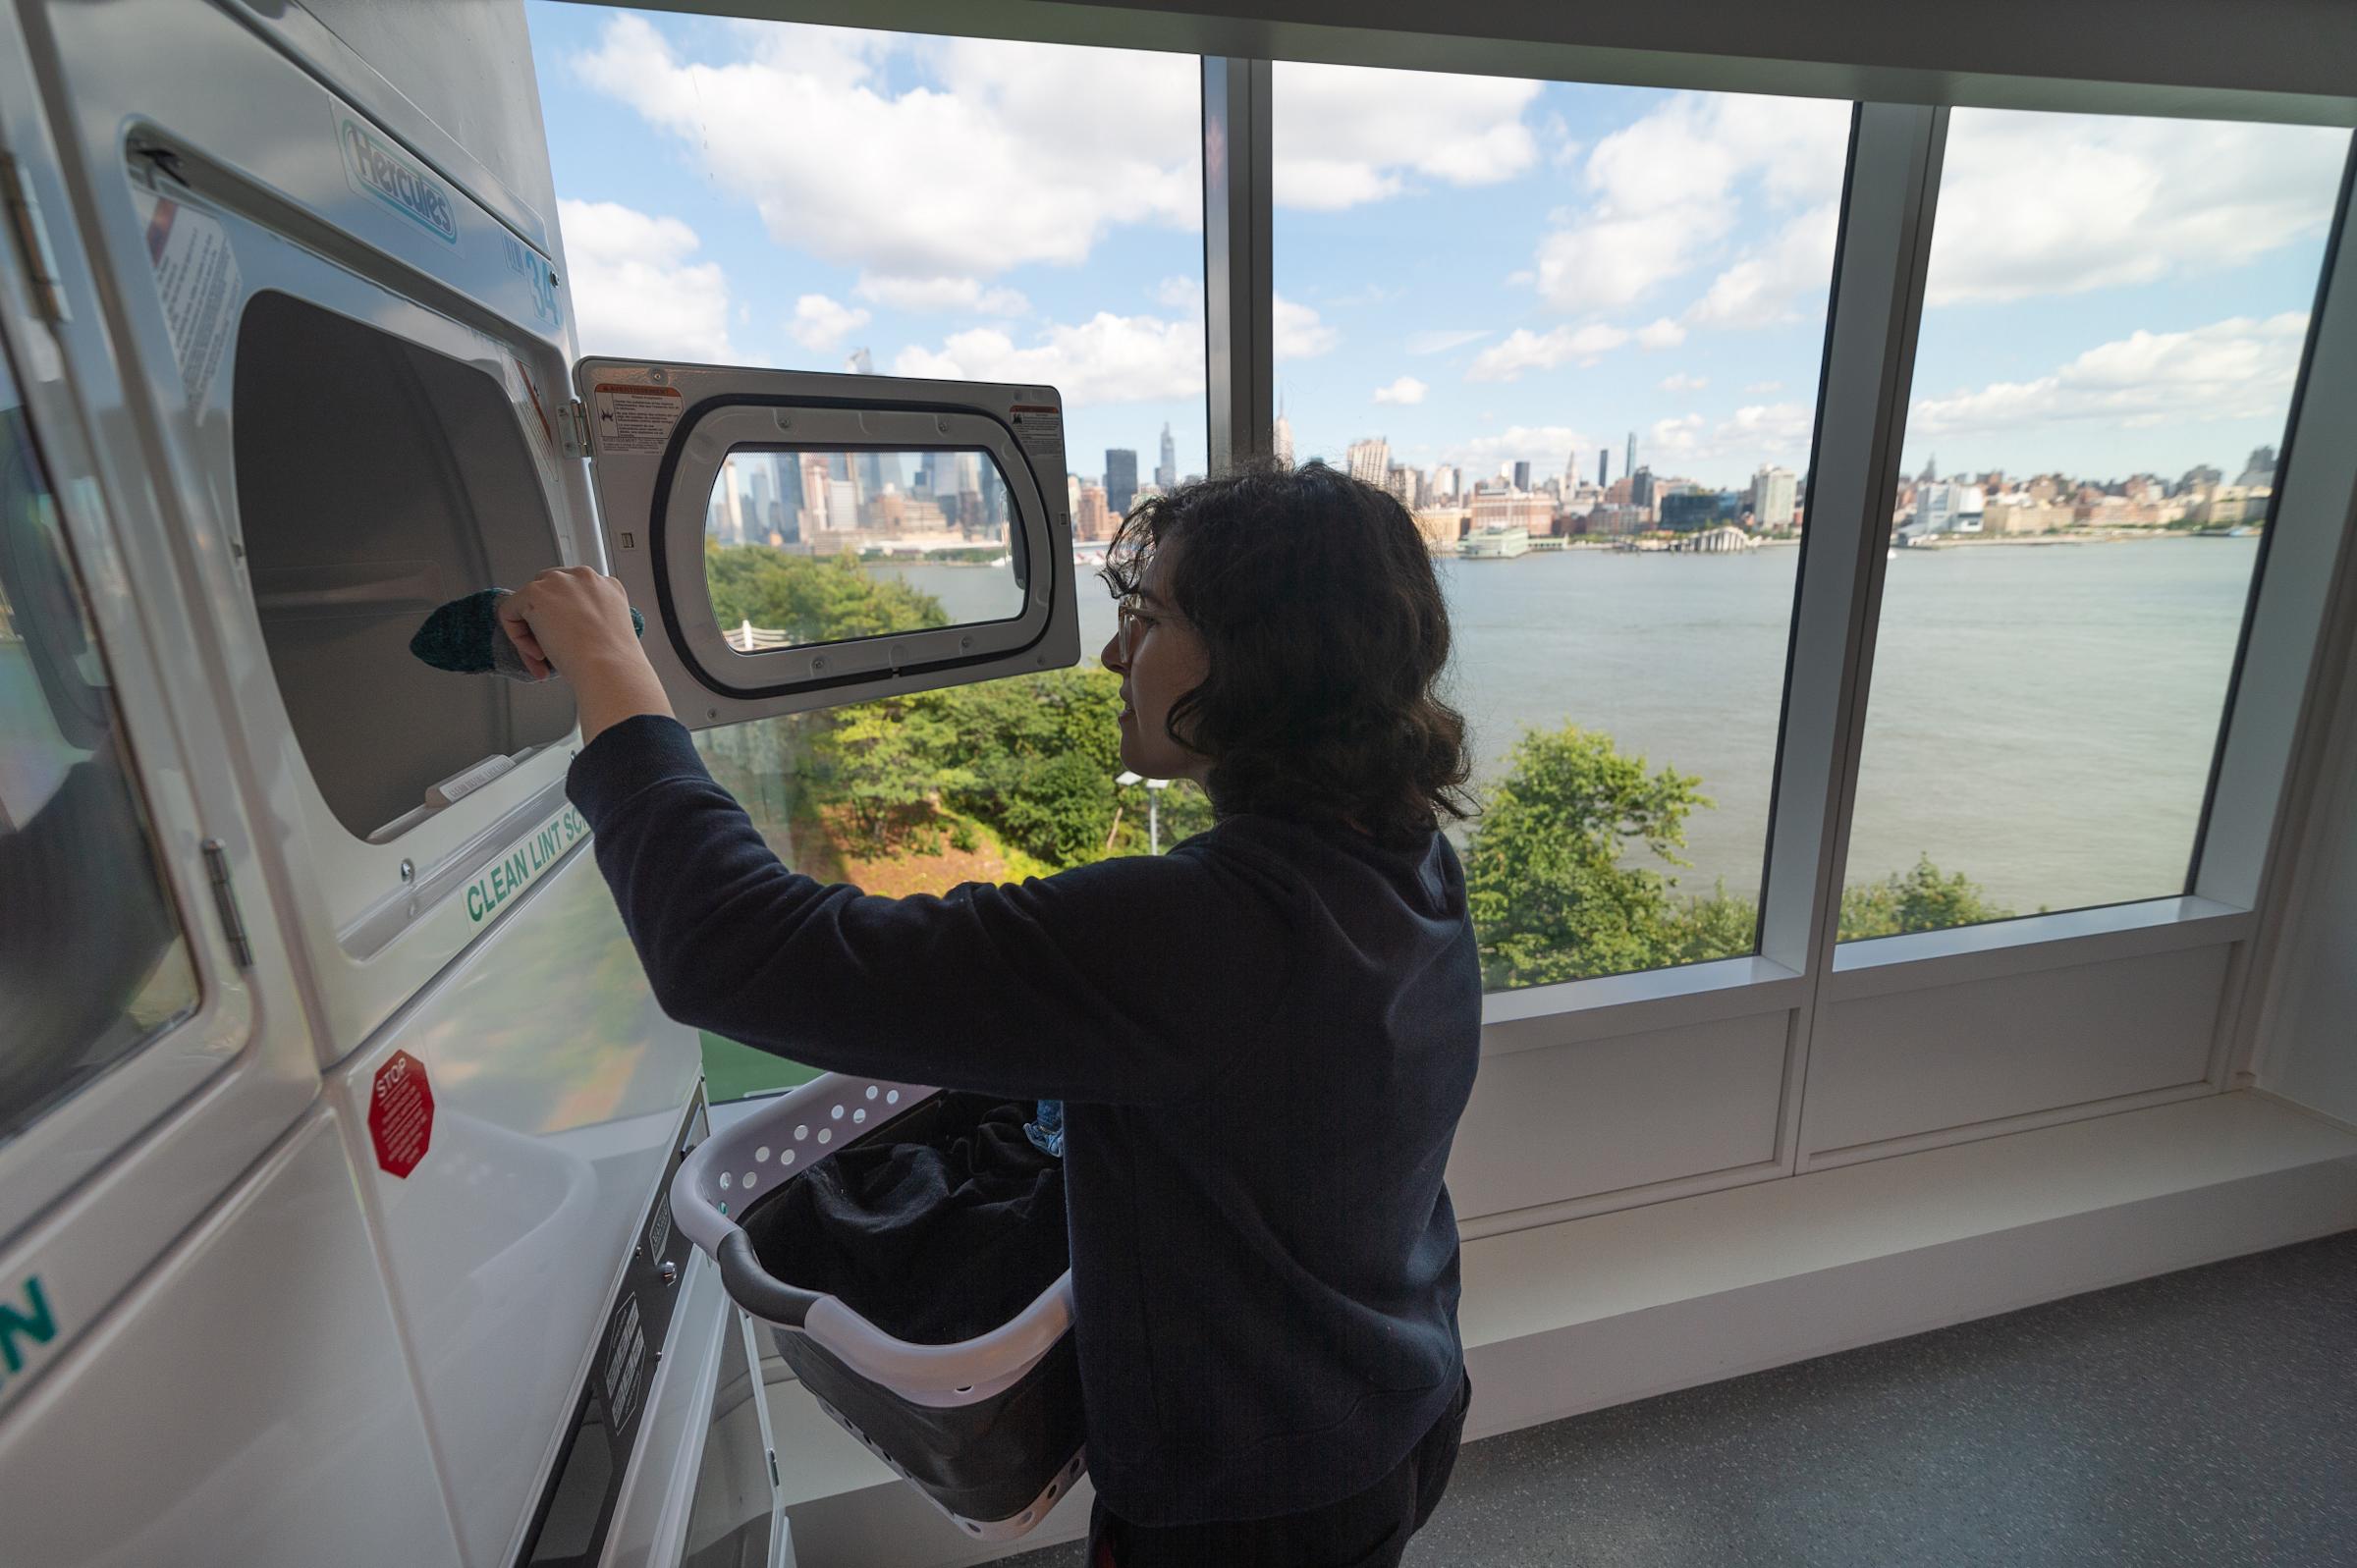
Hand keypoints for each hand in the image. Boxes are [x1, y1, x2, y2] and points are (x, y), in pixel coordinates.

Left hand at [499, 565, 633, 679]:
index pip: (573, 594)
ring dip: (531, 632)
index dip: (564, 620)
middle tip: (548, 650)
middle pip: (548, 591)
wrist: (609, 668)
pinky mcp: (535, 592)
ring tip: (544, 658)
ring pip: (528, 603)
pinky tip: (538, 653)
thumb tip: (564, 628)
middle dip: (543, 620)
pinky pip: (510, 612)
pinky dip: (517, 636)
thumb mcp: (608, 632)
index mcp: (607, 586)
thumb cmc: (613, 661)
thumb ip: (589, 619)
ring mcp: (559, 582)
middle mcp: (584, 577)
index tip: (565, 642)